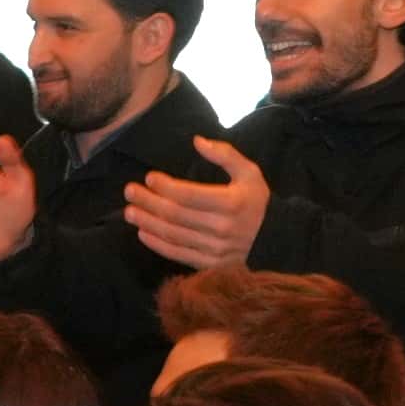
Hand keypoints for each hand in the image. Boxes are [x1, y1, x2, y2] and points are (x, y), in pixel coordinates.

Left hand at [121, 134, 273, 271]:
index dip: (165, 186)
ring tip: (129, 212)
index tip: (149, 177)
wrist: (275, 240)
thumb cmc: (256, 202)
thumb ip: (225, 154)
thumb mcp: (249, 173)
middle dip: (149, 202)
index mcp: (231, 203)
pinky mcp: (211, 265)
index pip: (189, 195)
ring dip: (147, 223)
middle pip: (176, 215)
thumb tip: (197, 140)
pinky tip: (143, 233)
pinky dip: (158, 245)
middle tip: (129, 192)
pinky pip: (178, 255)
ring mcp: (216, 250)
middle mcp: (222, 228)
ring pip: (173, 235)